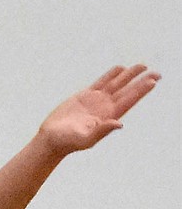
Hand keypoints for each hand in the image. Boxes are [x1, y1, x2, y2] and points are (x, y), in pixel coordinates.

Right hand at [37, 65, 158, 157]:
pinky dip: (111, 75)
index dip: (141, 90)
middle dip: (141, 81)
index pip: (129, 100)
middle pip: (127, 90)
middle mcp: (105, 107)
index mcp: (108, 116)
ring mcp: (96, 101)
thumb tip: (119, 124)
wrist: (52, 138)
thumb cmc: (68, 142)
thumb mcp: (86, 139)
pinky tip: (120, 68)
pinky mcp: (85, 96)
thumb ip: (102, 131)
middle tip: (157, 73)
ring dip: (129, 75)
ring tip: (142, 66)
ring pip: (116, 84)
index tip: (153, 81)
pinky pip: (101, 82)